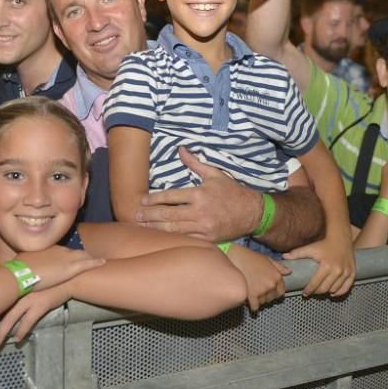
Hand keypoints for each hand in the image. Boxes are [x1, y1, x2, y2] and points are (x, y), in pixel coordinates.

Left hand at [0, 283, 70, 347]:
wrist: (69, 278)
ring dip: (3, 333)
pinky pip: (28, 321)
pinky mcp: (39, 305)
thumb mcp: (33, 279)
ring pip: (11, 319)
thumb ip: (21, 286)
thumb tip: (12, 293)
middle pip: (2, 311)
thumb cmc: (51, 278)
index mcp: (16, 284)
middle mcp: (20, 291)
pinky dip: (22, 331)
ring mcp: (29, 299)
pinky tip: (18, 339)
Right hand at [15, 245, 104, 291]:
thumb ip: (29, 263)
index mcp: (47, 248)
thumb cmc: (18, 270)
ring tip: (99, 260)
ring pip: (82, 256)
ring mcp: (65, 258)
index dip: (67, 254)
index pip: (61, 250)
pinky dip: (95, 263)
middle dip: (81, 254)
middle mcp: (58, 250)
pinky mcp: (71, 268)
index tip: (70, 256)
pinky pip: (87, 264)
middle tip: (88, 256)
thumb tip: (25, 266)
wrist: (20, 274)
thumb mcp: (23, 263)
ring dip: (90, 258)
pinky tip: (103, 262)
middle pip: (74, 251)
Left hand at [135, 147, 256, 240]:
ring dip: (156, 229)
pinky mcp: (207, 239)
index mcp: (199, 194)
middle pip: (168, 214)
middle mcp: (199, 211)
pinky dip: (171, 239)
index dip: (154, 199)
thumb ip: (195, 163)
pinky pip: (185, 239)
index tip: (142, 200)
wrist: (252, 213)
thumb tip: (181, 149)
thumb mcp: (214, 174)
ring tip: (141, 228)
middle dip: (149, 215)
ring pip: (174, 229)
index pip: (171, 196)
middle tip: (135, 216)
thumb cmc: (232, 192)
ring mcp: (203, 227)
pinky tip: (160, 238)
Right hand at [225, 245, 291, 311]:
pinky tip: (248, 301)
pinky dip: (252, 306)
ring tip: (252, 292)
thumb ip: (279, 267)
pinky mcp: (252, 296)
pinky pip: (255, 307)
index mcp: (277, 276)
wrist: (234, 258)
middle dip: (266, 296)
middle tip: (258, 290)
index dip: (274, 291)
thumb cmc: (250, 257)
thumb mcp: (267, 259)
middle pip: (271, 298)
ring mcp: (262, 291)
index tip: (268, 290)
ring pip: (263, 302)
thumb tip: (290, 271)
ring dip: (258, 300)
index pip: (281, 291)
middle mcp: (271, 285)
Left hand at [281, 234, 354, 296]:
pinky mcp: (352, 272)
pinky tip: (333, 292)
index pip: (316, 283)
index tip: (304, 293)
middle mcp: (337, 270)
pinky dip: (339, 292)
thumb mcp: (310, 248)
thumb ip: (297, 253)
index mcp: (326, 266)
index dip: (309, 290)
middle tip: (312, 292)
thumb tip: (284, 257)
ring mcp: (346, 272)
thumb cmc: (324, 244)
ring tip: (321, 291)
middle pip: (325, 289)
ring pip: (335, 289)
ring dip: (327, 292)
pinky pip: (346, 287)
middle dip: (317, 292)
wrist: (340, 238)